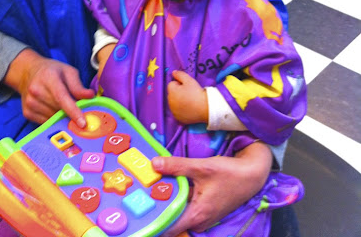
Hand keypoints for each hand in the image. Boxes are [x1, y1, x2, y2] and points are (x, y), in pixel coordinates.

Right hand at [4, 48, 93, 126]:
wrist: (28, 72)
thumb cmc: (52, 71)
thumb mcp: (68, 71)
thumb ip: (78, 85)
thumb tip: (90, 96)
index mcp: (48, 77)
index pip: (61, 97)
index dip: (73, 111)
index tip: (83, 123)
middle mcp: (36, 90)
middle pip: (58, 110)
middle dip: (71, 114)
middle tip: (80, 112)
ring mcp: (30, 103)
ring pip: (52, 119)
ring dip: (62, 117)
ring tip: (65, 108)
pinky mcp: (27, 112)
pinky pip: (45, 123)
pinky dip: (53, 120)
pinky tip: (54, 110)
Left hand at [151, 142, 271, 235]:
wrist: (251, 174)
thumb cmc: (229, 173)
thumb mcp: (201, 167)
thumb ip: (177, 166)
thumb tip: (154, 164)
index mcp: (197, 215)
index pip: (168, 226)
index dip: (153, 219)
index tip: (138, 210)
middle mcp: (198, 221)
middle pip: (171, 219)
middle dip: (157, 207)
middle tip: (140, 193)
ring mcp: (202, 217)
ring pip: (178, 213)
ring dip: (166, 202)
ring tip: (150, 188)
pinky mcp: (204, 210)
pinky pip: (185, 208)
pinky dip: (176, 198)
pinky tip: (166, 185)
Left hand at [167, 70, 207, 124]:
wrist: (206, 108)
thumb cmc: (197, 93)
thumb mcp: (189, 80)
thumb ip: (180, 74)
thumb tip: (173, 72)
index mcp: (171, 92)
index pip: (171, 84)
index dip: (179, 84)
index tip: (187, 87)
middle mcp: (170, 102)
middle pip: (172, 93)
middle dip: (178, 92)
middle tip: (189, 94)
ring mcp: (173, 111)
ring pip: (174, 102)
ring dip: (178, 101)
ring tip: (189, 101)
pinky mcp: (177, 118)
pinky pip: (176, 111)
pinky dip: (180, 109)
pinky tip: (188, 108)